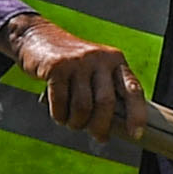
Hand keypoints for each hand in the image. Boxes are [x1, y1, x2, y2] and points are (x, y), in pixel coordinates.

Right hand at [12, 14, 136, 143]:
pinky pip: (61, 103)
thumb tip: (115, 130)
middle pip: (106, 103)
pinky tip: (60, 116)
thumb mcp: (96, 71)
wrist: (36, 36)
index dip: (136, 115)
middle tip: (98, 137)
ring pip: (83, 107)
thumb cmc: (72, 65)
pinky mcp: (57, 67)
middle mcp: (100, 59)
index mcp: (116, 61)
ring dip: (77, 123)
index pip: (133, 89)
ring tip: (73, 123)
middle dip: (101, 127)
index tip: (135, 135)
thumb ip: (107, 93)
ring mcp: (78, 62)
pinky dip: (60, 116)